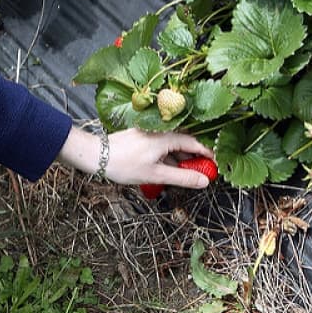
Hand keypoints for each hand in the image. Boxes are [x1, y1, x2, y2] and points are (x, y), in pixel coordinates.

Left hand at [58, 126, 214, 187]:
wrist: (96, 155)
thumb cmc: (124, 164)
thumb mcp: (156, 175)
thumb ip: (182, 177)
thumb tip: (203, 181)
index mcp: (165, 137)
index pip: (193, 142)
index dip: (206, 153)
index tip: (215, 162)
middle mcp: (158, 131)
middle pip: (183, 142)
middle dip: (193, 156)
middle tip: (202, 171)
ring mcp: (148, 133)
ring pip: (171, 144)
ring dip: (179, 157)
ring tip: (184, 173)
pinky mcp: (140, 137)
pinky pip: (160, 145)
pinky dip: (167, 156)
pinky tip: (166, 168)